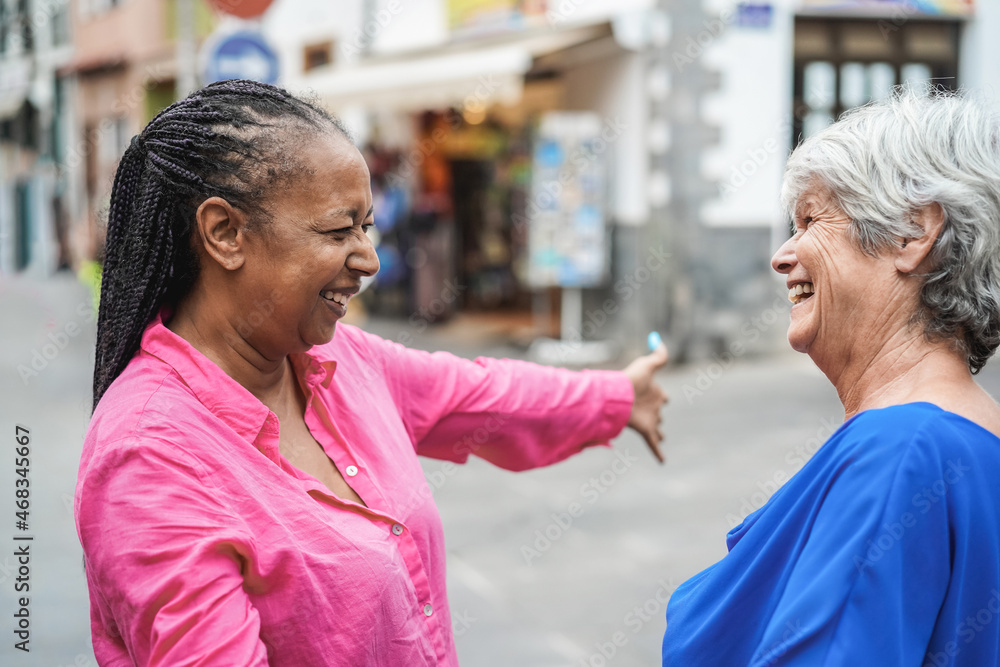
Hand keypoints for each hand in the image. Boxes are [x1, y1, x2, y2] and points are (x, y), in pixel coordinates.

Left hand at [623, 343, 668, 462]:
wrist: (619, 395)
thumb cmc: (633, 378)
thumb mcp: (649, 364)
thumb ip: (658, 354)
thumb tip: (658, 339)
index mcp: (654, 392)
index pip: (662, 396)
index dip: (662, 396)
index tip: (663, 396)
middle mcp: (652, 407)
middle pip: (659, 412)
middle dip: (658, 415)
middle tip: (658, 418)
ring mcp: (650, 420)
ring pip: (658, 428)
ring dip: (659, 433)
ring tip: (660, 436)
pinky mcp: (646, 431)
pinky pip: (653, 444)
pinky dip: (658, 453)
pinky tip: (662, 462)